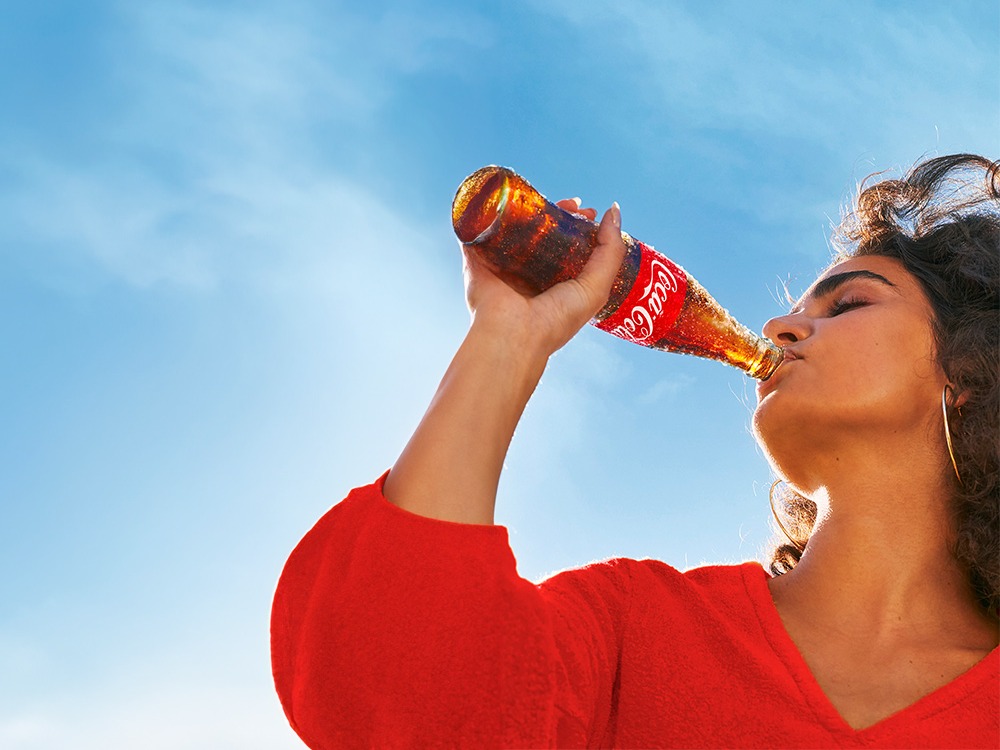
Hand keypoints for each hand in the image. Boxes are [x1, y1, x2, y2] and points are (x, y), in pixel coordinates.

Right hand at [462, 200, 626, 357]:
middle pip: (543, 233)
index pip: (569, 246)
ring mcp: (502, 265)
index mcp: (556, 283)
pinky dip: (482, 210)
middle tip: (571, 204)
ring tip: (541, 198)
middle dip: (557, 214)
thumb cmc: (556, 319)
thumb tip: (613, 210)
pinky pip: (476, 228)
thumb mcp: (597, 287)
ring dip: (526, 208)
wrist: (514, 335)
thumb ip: (610, 250)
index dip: (580, 226)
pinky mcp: (476, 259)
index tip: (588, 212)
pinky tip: (497, 193)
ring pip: (514, 226)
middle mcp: (529, 274)